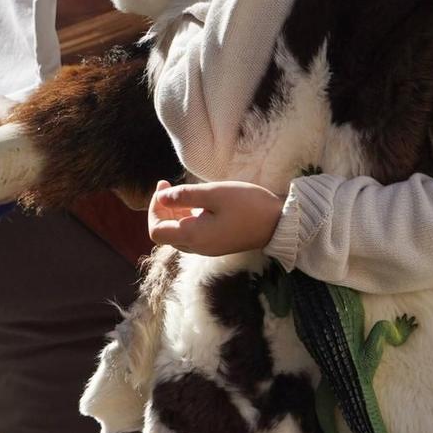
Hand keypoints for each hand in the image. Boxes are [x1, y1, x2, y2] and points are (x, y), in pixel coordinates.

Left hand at [147, 178, 282, 256]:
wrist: (279, 223)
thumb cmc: (248, 205)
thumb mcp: (215, 194)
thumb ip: (184, 196)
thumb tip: (161, 197)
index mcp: (193, 236)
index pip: (156, 231)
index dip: (153, 210)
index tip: (164, 190)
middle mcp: (197, 247)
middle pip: (165, 233)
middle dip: (162, 209)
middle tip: (167, 185)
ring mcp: (208, 247)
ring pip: (178, 234)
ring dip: (174, 213)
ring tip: (180, 191)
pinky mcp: (217, 243)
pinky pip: (192, 234)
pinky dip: (187, 218)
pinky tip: (196, 203)